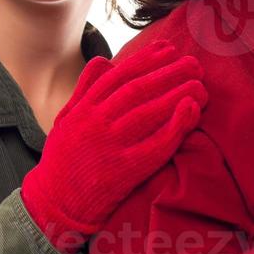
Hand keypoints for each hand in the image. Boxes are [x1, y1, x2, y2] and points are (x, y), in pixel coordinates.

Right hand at [21, 40, 207, 253]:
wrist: (54, 203)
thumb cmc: (62, 160)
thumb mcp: (65, 119)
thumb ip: (85, 90)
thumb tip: (104, 60)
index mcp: (84, 109)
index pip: (119, 77)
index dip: (146, 60)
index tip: (168, 50)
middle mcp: (97, 123)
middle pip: (138, 90)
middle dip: (168, 73)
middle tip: (193, 64)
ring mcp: (111, 146)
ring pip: (149, 112)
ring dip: (177, 94)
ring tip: (199, 84)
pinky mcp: (125, 171)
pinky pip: (156, 145)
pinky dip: (175, 126)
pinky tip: (190, 111)